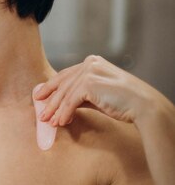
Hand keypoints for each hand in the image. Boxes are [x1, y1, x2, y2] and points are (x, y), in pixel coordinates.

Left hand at [33, 55, 151, 126]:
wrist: (143, 105)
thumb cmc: (124, 101)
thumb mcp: (99, 94)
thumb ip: (82, 94)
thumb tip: (63, 104)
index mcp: (92, 62)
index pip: (66, 75)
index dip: (51, 87)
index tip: (40, 96)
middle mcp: (89, 63)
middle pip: (62, 84)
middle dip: (50, 100)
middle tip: (41, 114)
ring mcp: (89, 71)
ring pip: (65, 94)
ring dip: (56, 110)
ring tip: (50, 122)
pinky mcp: (89, 83)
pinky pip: (71, 101)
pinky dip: (64, 113)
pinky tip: (61, 122)